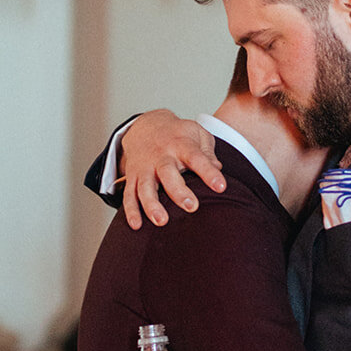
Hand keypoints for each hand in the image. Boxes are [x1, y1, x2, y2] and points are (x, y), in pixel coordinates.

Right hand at [120, 110, 225, 229]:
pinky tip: (136, 225)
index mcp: (181, 145)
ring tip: (161, 221)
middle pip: (168, 173)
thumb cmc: (178, 135)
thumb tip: (218, 168)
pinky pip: (129, 194)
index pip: (197, 158)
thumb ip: (208, 151)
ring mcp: (145, 167)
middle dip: (179, 191)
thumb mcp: (197, 133)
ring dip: (152, 204)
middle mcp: (161, 156)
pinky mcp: (133, 177)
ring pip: (146, 187)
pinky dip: (131, 210)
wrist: (146, 125)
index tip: (221, 187)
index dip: (209, 173)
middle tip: (191, 206)